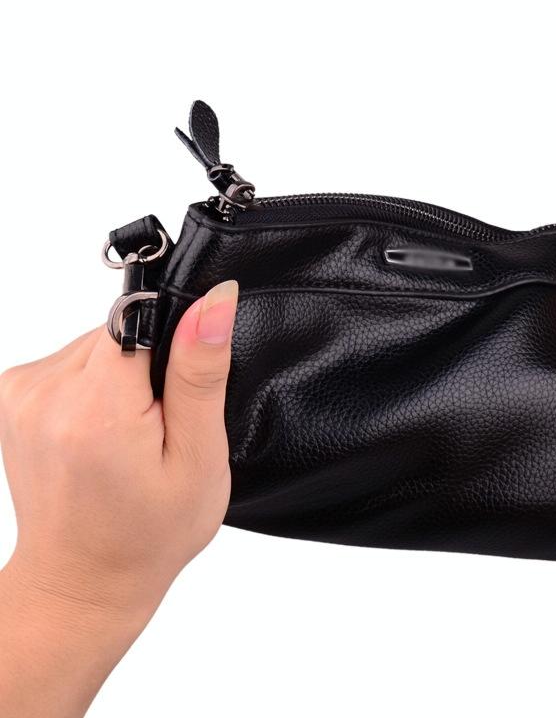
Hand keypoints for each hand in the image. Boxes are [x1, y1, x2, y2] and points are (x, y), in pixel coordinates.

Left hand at [0, 280, 238, 717]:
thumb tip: (212, 301)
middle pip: (121, 330)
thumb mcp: (198, 459)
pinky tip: (105, 428)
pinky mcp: (14, 393)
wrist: (83, 579)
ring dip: (124, 374)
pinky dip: (99, 383)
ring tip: (131, 431)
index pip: (141, 317)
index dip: (173, 343)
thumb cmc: (150, 533)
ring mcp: (22, 394)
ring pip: (100, 342)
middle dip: (151, 365)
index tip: (177, 390)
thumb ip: (201, 374)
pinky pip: (76, 358)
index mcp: (97, 411)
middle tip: (159, 424)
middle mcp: (47, 395)